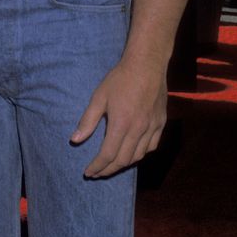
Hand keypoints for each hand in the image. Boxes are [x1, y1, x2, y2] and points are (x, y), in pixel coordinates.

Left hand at [70, 56, 166, 177]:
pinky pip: (151, 147)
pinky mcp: (161, 123)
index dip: (97, 167)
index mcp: (121, 124)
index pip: (108, 155)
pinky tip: (132, 153)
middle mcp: (139, 129)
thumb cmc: (120, 79)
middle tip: (97, 172)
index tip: (88, 172)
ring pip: (138, 156)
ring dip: (123, 164)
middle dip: (108, 170)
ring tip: (111, 165)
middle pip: (123, 160)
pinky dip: (140, 154)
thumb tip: (75, 140)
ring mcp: (152, 127)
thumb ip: (87, 121)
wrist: (147, 64)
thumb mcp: (99, 97)